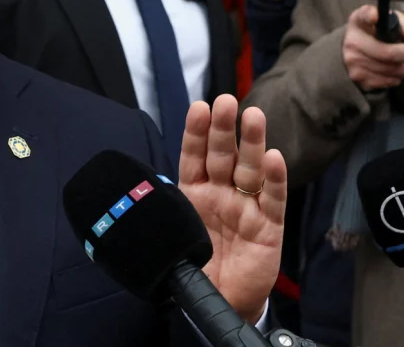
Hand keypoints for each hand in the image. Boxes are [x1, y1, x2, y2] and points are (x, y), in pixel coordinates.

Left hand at [179, 94, 286, 323]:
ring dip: (252, 143)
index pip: (194, 156)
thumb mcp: (171, 236)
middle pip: (224, 155)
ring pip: (250, 170)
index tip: (198, 107)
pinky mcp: (269, 227)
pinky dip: (274, 179)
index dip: (196, 133)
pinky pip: (272, 200)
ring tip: (253, 117)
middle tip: (226, 101)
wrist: (218, 302)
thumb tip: (129, 194)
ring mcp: (247, 207)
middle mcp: (222, 193)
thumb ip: (160, 215)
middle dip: (224, 128)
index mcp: (194, 193)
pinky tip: (274, 158)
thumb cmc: (195, 266)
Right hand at [343, 4, 403, 90]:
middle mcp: (352, 41)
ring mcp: (352, 61)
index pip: (364, 16)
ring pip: (389, 70)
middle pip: (387, 53)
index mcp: (359, 21)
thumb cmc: (377, 33)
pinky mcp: (356, 77)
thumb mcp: (391, 22)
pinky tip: (391, 72)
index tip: (375, 17)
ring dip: (402, 69)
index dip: (370, 16)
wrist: (354, 50)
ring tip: (401, 63)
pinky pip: (384, 82)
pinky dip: (394, 79)